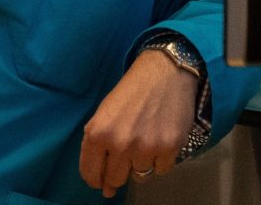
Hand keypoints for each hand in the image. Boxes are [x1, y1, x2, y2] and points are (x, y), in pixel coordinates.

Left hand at [79, 49, 198, 198]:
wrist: (165, 71)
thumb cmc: (131, 90)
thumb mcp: (104, 113)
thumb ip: (98, 148)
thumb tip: (105, 189)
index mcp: (98, 133)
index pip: (90, 174)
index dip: (96, 179)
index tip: (101, 180)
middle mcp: (120, 144)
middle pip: (115, 179)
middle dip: (118, 171)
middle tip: (127, 152)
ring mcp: (146, 147)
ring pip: (139, 176)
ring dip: (141, 163)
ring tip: (145, 138)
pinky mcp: (169, 148)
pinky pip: (160, 170)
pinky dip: (160, 159)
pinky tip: (159, 139)